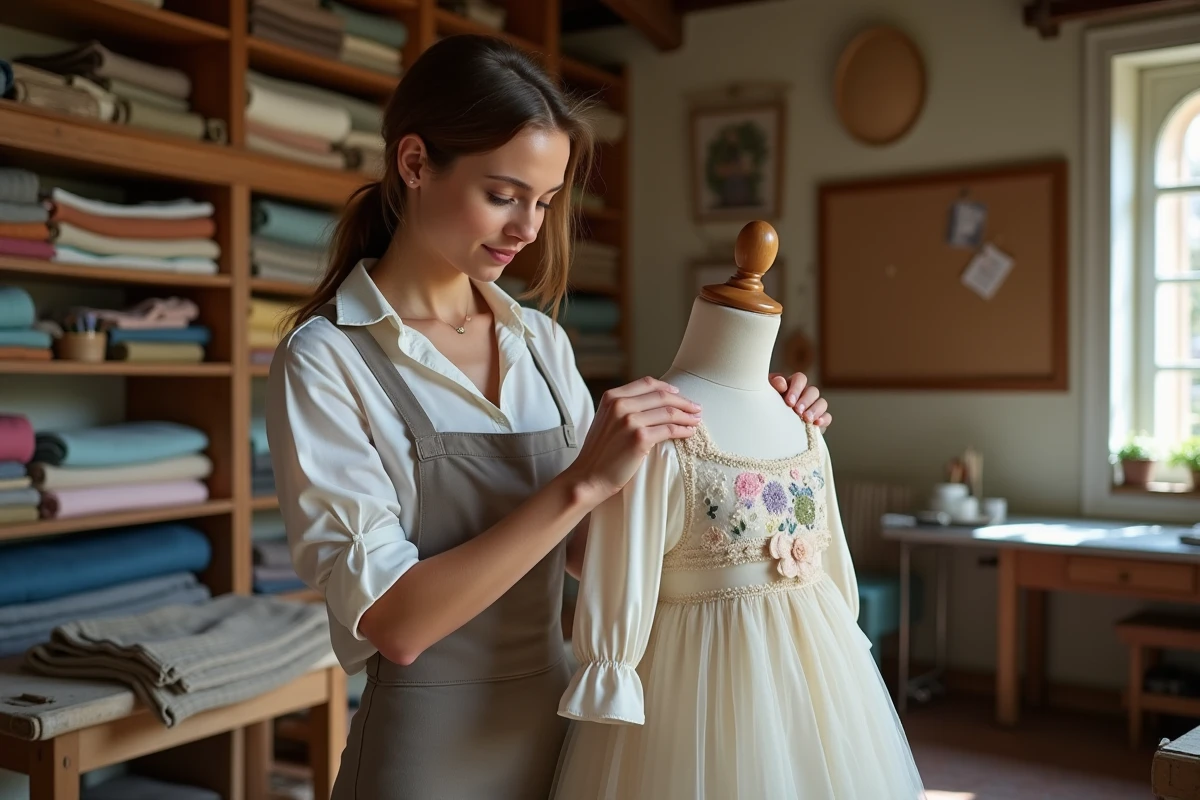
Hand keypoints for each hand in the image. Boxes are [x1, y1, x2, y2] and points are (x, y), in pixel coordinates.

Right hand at [566, 377, 700, 504]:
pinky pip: (668, 429)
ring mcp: (629, 421)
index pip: (647, 384)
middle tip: (696, 407)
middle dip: (683, 401)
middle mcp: (620, 405)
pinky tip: (689, 432)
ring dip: (686, 415)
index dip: (667, 388)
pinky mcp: (639, 438)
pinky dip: (682, 430)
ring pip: (668, 412)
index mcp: (612, 397)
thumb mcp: (606, 420)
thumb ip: (623, 408)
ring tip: (696, 420)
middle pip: (661, 396)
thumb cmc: (599, 453)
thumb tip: (653, 404)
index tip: (679, 395)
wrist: (588, 477)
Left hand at [769, 371, 831, 429]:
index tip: (788, 402)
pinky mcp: (819, 420)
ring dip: (815, 410)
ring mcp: (813, 406)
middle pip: (813, 390)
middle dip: (805, 400)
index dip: (796, 388)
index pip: (800, 379)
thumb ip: (773, 386)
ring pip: (822, 402)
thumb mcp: (766, 394)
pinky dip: (823, 419)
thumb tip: (782, 383)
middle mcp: (804, 394)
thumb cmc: (767, 407)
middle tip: (797, 411)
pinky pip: (827, 416)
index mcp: (792, 385)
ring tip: (806, 419)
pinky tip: (816, 423)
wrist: (768, 426)